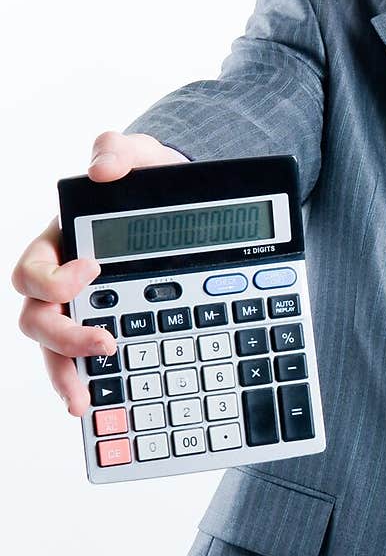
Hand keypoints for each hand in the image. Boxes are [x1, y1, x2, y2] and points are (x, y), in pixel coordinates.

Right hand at [12, 132, 188, 416]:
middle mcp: (63, 285)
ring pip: (54, 351)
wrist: (183, 209)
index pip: (32, 270)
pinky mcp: (111, 329)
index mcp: (59, 245)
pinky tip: (104, 403)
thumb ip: (119, 151)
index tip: (94, 270)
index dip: (53, 278)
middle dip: (64, 337)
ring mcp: (85, 311)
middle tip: (105, 343)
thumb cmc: (151, 184)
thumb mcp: (142, 158)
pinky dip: (90, 384)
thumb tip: (102, 166)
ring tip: (83, 401)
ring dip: (66, 375)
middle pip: (37, 320)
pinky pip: (85, 363)